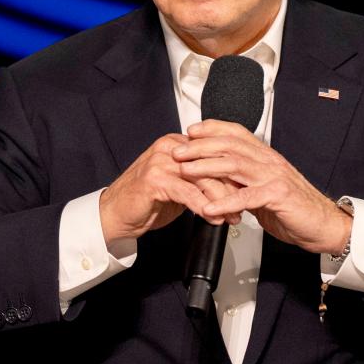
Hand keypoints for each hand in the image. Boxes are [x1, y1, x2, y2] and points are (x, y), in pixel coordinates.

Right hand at [98, 133, 239, 244]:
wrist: (115, 213)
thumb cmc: (146, 200)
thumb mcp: (178, 185)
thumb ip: (199, 179)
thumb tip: (230, 185)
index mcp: (177, 144)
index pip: (213, 152)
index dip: (233, 172)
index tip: (248, 187)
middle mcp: (170, 148)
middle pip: (211, 164)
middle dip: (232, 187)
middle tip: (246, 204)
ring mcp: (161, 162)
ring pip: (202, 179)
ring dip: (222, 200)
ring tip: (233, 215)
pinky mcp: (155, 179)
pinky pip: (188, 193)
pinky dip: (204, 207)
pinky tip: (214, 219)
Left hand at [172, 120, 351, 254]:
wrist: (323, 224)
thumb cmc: (294, 208)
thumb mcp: (263, 188)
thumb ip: (243, 180)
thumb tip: (218, 177)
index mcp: (266, 157)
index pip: (236, 133)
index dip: (212, 128)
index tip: (191, 131)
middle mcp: (269, 162)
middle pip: (230, 146)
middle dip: (200, 147)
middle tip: (178, 151)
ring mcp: (274, 177)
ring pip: (235, 165)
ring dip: (206, 167)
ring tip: (185, 172)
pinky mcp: (278, 197)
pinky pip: (247, 198)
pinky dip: (225, 202)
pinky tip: (209, 208)